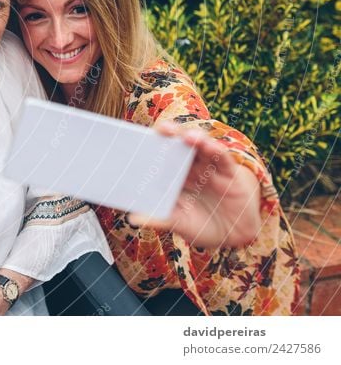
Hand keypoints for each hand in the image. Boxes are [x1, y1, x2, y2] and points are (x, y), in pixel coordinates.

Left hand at [127, 121, 261, 248]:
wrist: (233, 238)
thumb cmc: (202, 225)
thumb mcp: (179, 223)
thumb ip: (160, 218)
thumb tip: (133, 218)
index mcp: (176, 175)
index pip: (163, 154)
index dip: (154, 144)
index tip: (141, 139)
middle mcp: (192, 167)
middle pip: (181, 143)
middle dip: (172, 133)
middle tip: (162, 129)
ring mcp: (211, 168)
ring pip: (202, 145)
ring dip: (194, 138)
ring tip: (186, 136)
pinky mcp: (230, 173)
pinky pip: (222, 158)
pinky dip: (215, 150)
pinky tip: (208, 146)